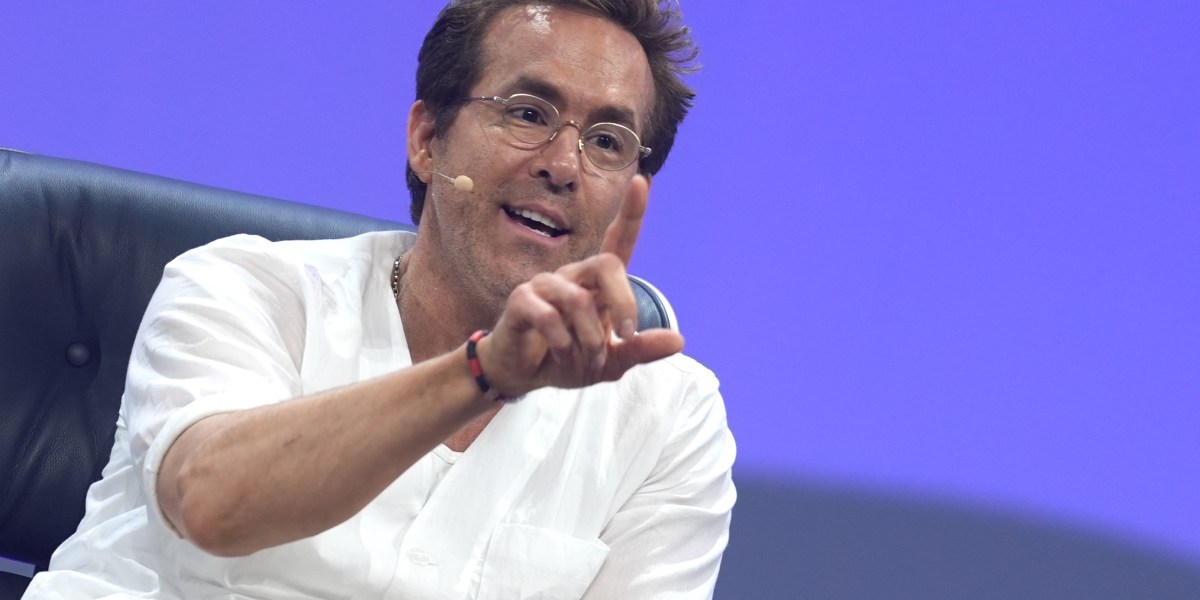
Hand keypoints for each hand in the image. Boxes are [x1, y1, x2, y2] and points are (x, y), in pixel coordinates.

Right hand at [480, 175, 684, 395]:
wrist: (523, 374)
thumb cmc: (567, 358)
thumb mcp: (611, 362)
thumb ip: (641, 350)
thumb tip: (678, 341)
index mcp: (597, 283)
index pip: (617, 240)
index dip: (631, 212)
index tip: (642, 181)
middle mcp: (573, 275)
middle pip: (607, 264)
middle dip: (624, 302)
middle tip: (626, 336)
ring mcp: (545, 285)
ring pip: (578, 300)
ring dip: (590, 340)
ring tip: (586, 362)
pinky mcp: (521, 301)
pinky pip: (549, 317)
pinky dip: (563, 345)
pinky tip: (562, 358)